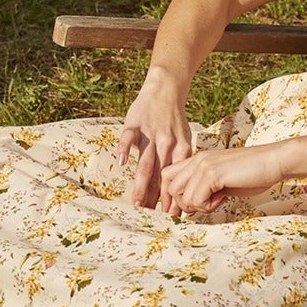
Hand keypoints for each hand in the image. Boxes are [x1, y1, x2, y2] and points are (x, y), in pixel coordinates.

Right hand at [118, 69, 192, 211]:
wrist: (166, 88)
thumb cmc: (173, 119)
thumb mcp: (184, 139)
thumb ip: (179, 162)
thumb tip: (177, 190)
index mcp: (181, 149)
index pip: (176, 179)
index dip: (173, 198)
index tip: (170, 218)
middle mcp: (167, 144)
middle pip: (161, 176)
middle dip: (156, 199)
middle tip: (151, 218)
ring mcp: (150, 134)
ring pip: (146, 163)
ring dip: (140, 184)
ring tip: (136, 203)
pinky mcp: (135, 123)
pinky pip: (129, 137)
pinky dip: (125, 149)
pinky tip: (121, 164)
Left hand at [160, 143, 287, 214]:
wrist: (274, 161)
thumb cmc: (253, 172)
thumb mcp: (222, 180)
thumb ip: (204, 188)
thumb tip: (189, 208)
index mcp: (198, 159)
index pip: (167, 176)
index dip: (172, 196)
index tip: (187, 209)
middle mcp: (197, 160)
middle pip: (170, 188)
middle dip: (185, 204)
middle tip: (207, 204)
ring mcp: (203, 165)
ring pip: (182, 197)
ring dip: (199, 206)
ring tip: (218, 200)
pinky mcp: (212, 174)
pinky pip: (196, 200)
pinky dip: (209, 206)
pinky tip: (223, 198)